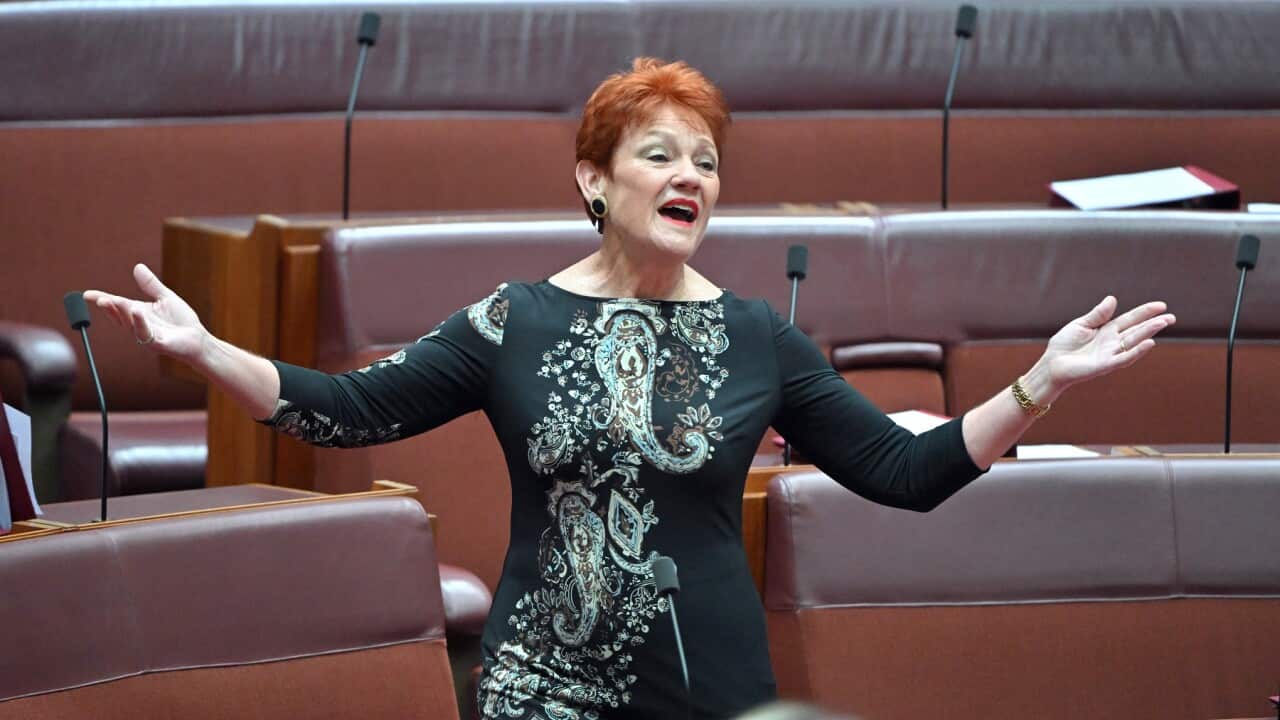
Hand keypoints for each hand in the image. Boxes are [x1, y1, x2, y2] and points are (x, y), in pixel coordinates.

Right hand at [83, 263, 208, 361]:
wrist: (198, 339)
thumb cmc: (181, 321)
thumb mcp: (165, 298)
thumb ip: (150, 284)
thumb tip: (137, 266)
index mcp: (138, 313)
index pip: (117, 305)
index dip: (102, 299)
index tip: (87, 294)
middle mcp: (138, 324)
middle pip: (119, 315)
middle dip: (109, 307)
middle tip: (100, 298)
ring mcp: (146, 335)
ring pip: (130, 324)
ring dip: (122, 312)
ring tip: (115, 300)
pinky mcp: (157, 344)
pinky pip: (146, 334)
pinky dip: (140, 323)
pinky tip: (137, 312)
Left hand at [1038, 295, 1175, 397]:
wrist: (1051, 364)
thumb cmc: (1065, 345)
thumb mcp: (1081, 324)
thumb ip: (1098, 314)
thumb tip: (1113, 299)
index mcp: (1107, 330)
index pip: (1130, 319)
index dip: (1145, 312)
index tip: (1161, 305)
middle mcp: (1112, 342)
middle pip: (1137, 330)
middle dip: (1154, 323)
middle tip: (1172, 317)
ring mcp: (1111, 354)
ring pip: (1134, 342)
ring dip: (1149, 333)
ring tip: (1163, 323)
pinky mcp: (1105, 365)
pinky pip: (1124, 358)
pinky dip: (1137, 351)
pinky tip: (1150, 343)